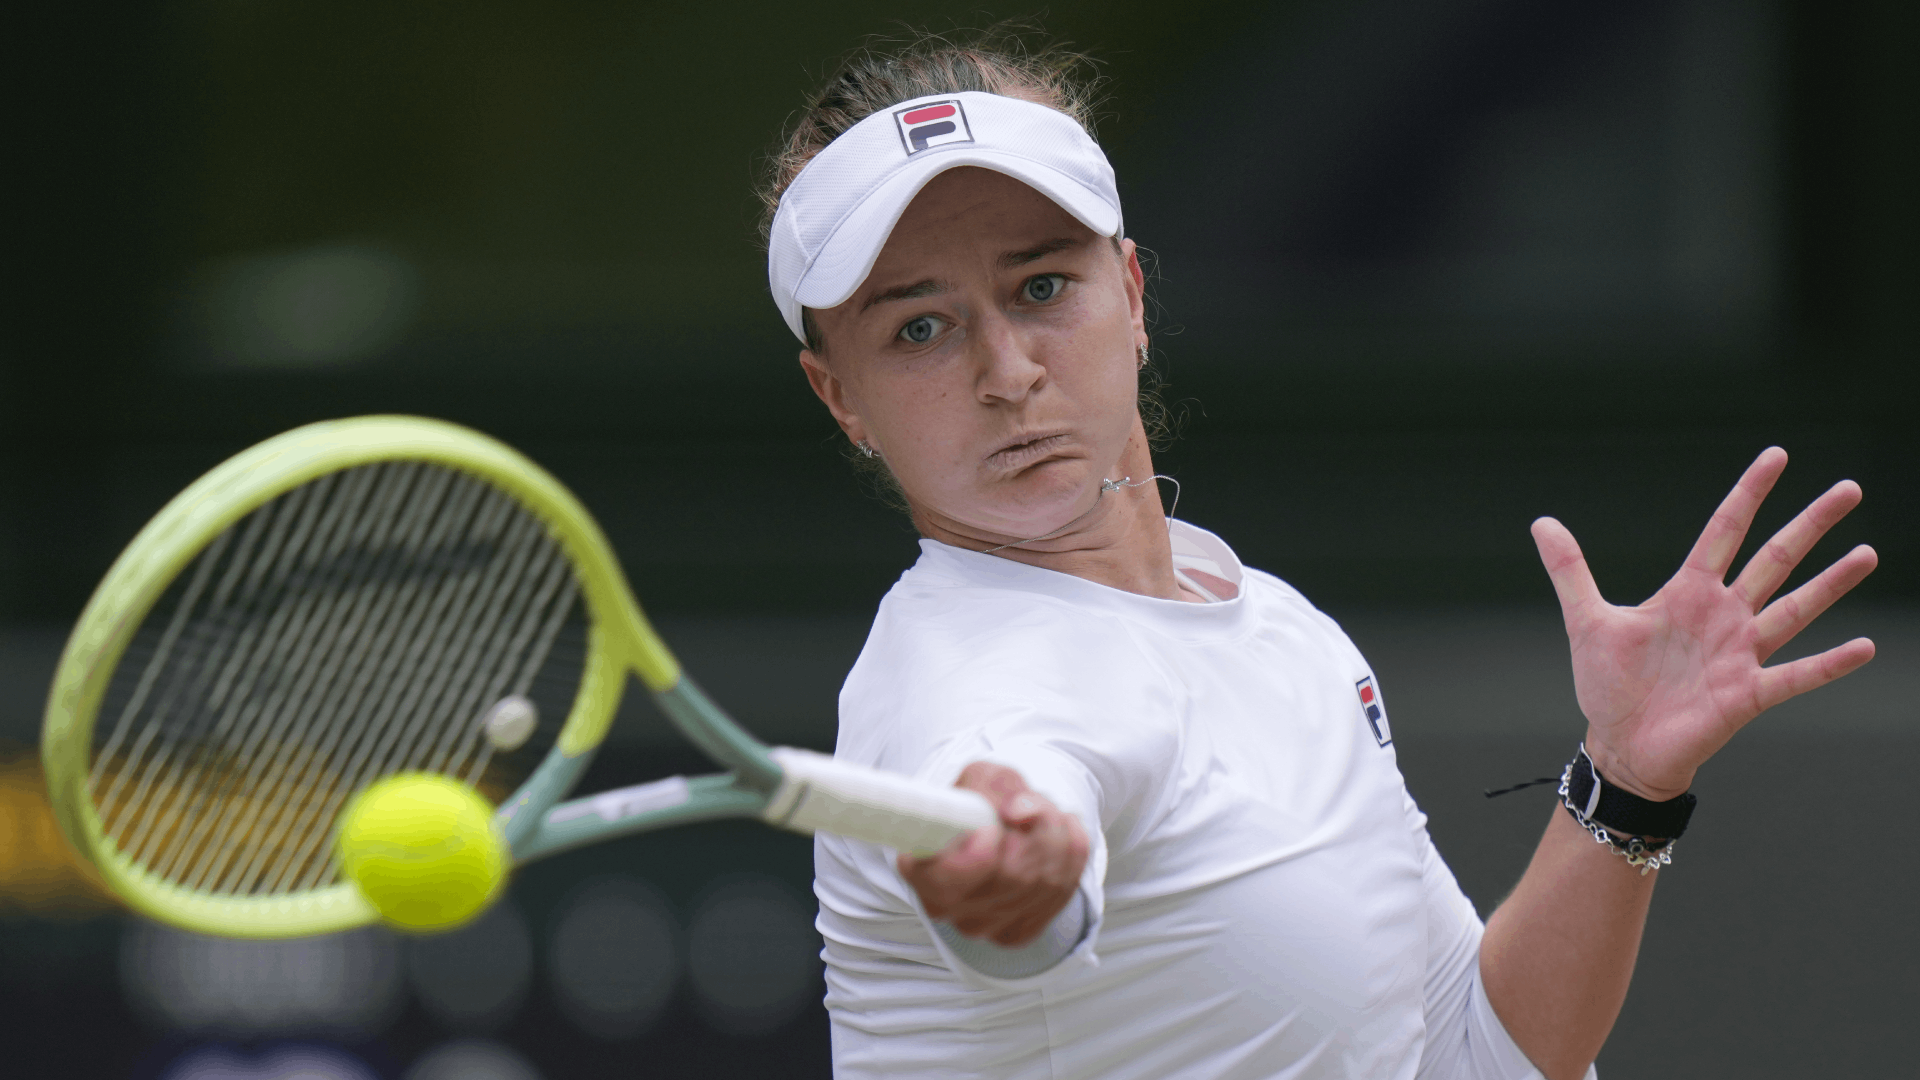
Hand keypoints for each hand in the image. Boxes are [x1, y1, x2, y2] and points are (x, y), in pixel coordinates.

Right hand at [897, 762, 1089, 946]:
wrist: (995, 829)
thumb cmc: (978, 805)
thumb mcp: (978, 779)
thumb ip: (995, 788)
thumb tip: (1019, 811)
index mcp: (924, 872)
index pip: (950, 880)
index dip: (980, 854)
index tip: (991, 826)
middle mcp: (952, 909)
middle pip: (1013, 876)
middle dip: (1035, 826)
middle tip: (1029, 802)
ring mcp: (988, 926)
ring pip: (1046, 881)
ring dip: (1056, 833)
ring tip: (1044, 812)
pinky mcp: (1022, 931)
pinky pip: (1067, 886)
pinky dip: (1072, 849)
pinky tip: (1058, 831)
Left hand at [1532, 447, 1876, 800]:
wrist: (1621, 746)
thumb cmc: (1610, 686)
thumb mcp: (1586, 620)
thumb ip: (1570, 570)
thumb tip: (1541, 522)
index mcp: (1688, 593)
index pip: (1724, 530)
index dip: (1748, 494)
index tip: (1776, 455)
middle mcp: (1724, 616)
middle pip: (1774, 559)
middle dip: (1810, 524)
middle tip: (1849, 488)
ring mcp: (1740, 654)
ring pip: (1794, 608)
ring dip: (1831, 583)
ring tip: (1866, 552)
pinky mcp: (1747, 694)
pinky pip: (1795, 675)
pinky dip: (1828, 663)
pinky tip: (1864, 646)